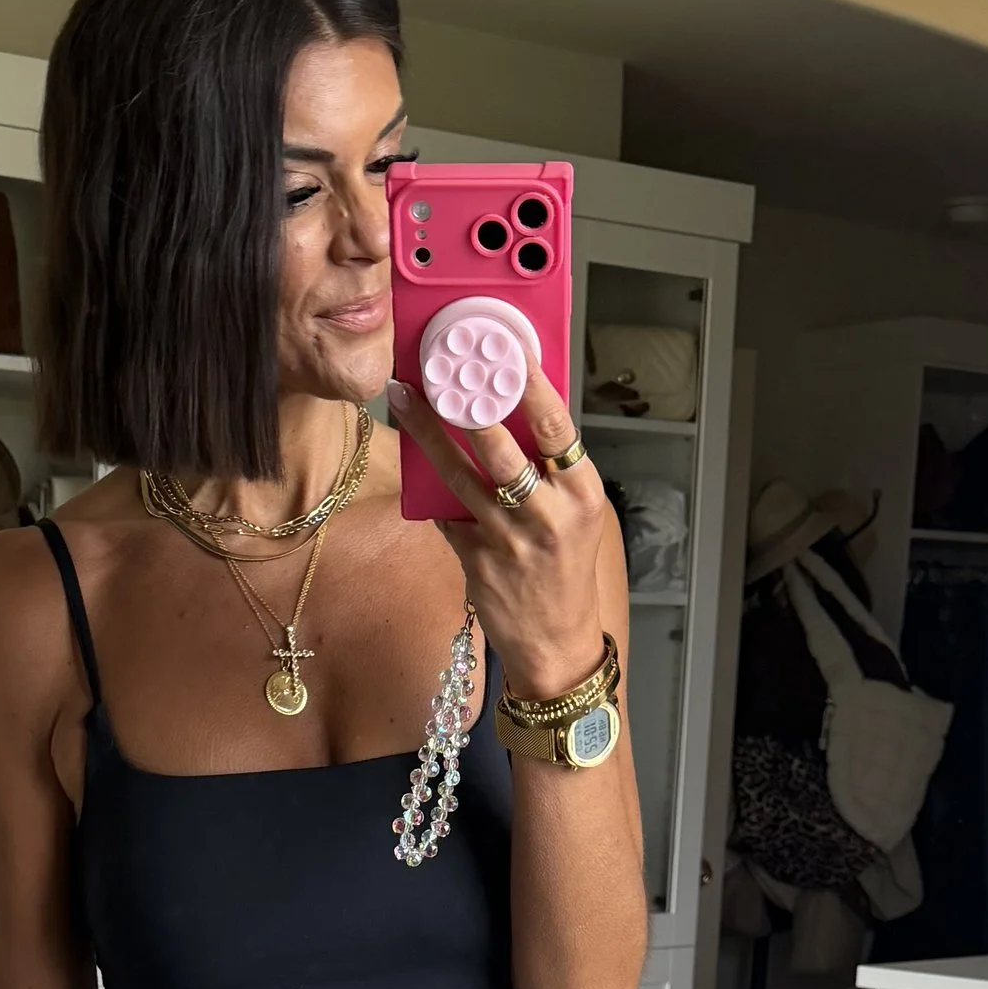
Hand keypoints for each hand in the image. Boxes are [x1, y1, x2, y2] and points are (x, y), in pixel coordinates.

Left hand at [385, 359, 614, 697]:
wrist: (555, 640)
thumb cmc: (565, 568)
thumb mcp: (576, 512)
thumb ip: (551, 467)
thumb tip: (511, 407)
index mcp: (581, 492)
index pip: (556, 426)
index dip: (529, 384)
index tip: (505, 348)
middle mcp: (548, 514)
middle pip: (501, 447)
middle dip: (468, 403)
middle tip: (441, 366)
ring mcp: (509, 539)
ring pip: (461, 475)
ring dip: (430, 433)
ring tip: (406, 399)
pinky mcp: (476, 560)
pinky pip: (446, 512)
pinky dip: (428, 485)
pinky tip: (407, 453)